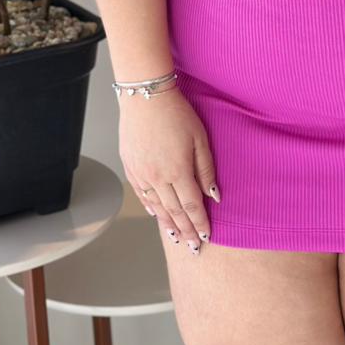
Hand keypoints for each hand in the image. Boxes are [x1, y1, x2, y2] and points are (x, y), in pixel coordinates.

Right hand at [118, 87, 219, 253]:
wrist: (145, 97)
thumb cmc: (176, 113)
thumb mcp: (200, 138)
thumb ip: (206, 169)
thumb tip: (214, 195)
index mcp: (178, 171)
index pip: (192, 206)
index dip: (199, 223)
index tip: (206, 236)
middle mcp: (158, 178)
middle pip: (174, 212)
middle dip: (185, 230)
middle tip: (193, 247)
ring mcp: (141, 174)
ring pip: (156, 207)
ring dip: (168, 224)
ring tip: (176, 237)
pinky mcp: (131, 167)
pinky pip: (142, 195)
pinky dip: (150, 208)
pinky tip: (156, 215)